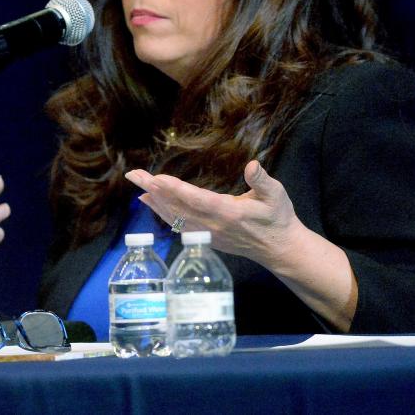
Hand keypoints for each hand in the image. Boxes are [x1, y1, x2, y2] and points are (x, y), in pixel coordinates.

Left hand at [124, 160, 303, 268]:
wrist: (279, 249)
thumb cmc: (278, 218)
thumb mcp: (277, 195)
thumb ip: (262, 180)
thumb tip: (251, 166)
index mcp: (229, 213)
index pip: (196, 199)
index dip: (175, 189)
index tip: (156, 178)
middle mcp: (214, 225)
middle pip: (178, 207)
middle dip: (154, 190)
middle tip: (134, 175)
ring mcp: (208, 234)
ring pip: (175, 217)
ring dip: (155, 201)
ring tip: (138, 185)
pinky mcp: (206, 238)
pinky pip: (178, 225)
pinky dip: (162, 213)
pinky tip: (152, 202)